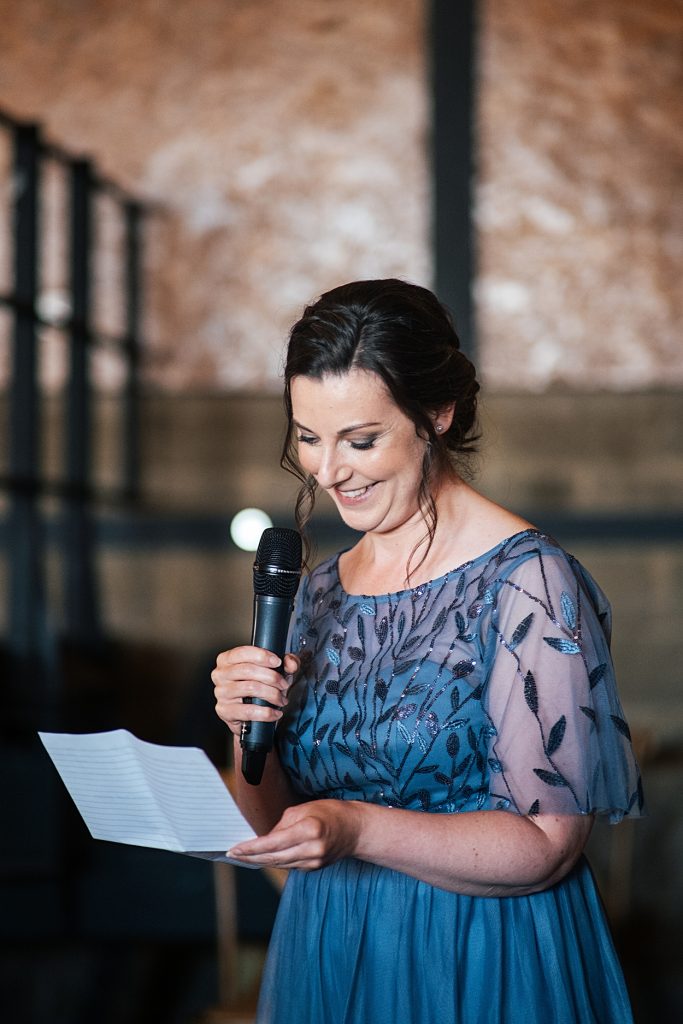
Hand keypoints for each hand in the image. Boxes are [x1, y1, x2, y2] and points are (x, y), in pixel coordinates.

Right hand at [212, 646, 299, 738]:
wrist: (248, 715)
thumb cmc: (256, 687)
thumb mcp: (273, 671)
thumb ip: (285, 662)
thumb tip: (291, 663)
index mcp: (227, 659)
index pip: (242, 652)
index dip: (262, 655)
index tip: (277, 662)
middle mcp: (220, 674)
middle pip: (248, 670)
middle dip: (272, 677)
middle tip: (284, 685)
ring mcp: (221, 693)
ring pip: (250, 688)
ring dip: (271, 694)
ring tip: (281, 699)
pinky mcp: (224, 711)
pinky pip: (248, 711)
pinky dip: (266, 713)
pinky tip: (274, 713)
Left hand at [227, 799, 362, 870]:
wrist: (355, 830)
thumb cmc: (330, 813)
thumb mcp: (304, 809)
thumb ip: (282, 825)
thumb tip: (265, 840)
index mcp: (309, 830)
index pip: (273, 843)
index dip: (251, 848)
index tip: (234, 849)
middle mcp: (312, 849)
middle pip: (273, 858)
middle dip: (250, 857)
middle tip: (233, 855)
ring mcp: (314, 862)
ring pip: (280, 864)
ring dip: (260, 861)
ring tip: (243, 856)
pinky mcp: (314, 868)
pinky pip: (289, 865)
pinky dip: (276, 861)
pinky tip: (264, 857)